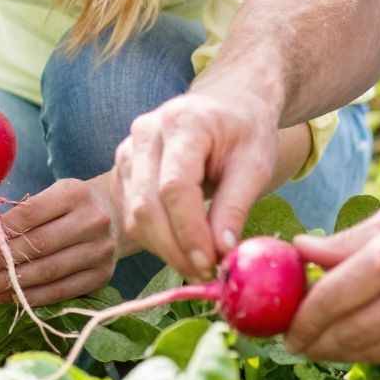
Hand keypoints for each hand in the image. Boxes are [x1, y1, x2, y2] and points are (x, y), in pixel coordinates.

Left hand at [0, 175, 124, 306]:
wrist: (115, 217)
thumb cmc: (71, 207)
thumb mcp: (50, 198)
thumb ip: (20, 216)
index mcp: (75, 194)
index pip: (30, 214)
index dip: (2, 231)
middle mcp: (93, 221)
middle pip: (39, 245)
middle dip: (3, 261)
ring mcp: (101, 251)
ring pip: (49, 272)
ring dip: (12, 284)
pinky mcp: (102, 276)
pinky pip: (61, 291)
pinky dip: (31, 297)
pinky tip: (8, 298)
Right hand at [111, 85, 279, 278]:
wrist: (229, 105)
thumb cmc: (246, 132)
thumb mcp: (255, 165)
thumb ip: (235, 207)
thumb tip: (220, 254)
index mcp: (183, 121)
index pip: (174, 187)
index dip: (190, 231)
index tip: (211, 264)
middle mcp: (146, 132)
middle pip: (146, 205)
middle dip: (175, 249)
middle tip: (206, 274)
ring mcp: (128, 150)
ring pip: (134, 216)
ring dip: (166, 249)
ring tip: (200, 264)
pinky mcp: (124, 170)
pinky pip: (131, 216)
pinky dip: (157, 240)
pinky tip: (184, 246)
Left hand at [285, 185, 379, 364]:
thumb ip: (346, 241)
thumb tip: (299, 250)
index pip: (328, 301)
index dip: (299, 319)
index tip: (284, 326)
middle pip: (343, 336)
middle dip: (312, 342)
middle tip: (296, 340)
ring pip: (368, 354)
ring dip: (340, 351)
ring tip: (325, 339)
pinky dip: (376, 351)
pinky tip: (369, 337)